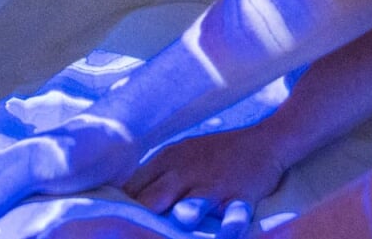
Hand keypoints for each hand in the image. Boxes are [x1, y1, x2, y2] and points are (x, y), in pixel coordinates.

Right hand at [0, 115, 144, 230]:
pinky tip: (54, 233)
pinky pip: (35, 224)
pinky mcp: (45, 201)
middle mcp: (2, 184)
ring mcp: (24, 193)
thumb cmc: (76, 149)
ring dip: (29, 233)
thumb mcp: (36, 168)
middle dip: (9, 233)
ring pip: (15, 225)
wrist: (119, 139)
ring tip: (51, 234)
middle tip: (38, 233)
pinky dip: (43, 231)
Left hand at [124, 126, 293, 236]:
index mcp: (167, 160)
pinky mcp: (240, 197)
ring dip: (179, 217)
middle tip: (124, 233)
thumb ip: (155, 175)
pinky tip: (224, 234)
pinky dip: (229, 227)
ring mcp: (213, 186)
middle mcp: (185, 173)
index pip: (133, 187)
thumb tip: (124, 196)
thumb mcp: (180, 154)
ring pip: (189, 206)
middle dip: (137, 219)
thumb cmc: (216, 153)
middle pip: (152, 199)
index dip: (118, 206)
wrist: (266, 141)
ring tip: (175, 225)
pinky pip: (233, 216)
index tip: (104, 220)